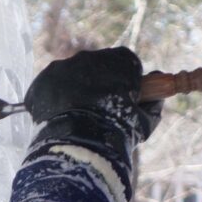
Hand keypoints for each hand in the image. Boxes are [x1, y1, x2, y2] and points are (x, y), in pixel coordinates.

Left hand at [24, 47, 161, 142]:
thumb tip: (158, 98)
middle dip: (98, 85)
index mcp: (119, 61)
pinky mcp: (42, 81)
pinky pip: (50, 88)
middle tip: (99, 112)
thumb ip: (153, 106)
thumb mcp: (145, 123)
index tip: (124, 99)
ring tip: (77, 120)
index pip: (126, 64)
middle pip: (96, 67)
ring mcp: (63, 66)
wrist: (80, 144)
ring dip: (75, 92)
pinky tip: (60, 121)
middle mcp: (91, 56)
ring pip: (71, 76)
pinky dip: (54, 102)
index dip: (125, 81)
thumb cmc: (118, 133)